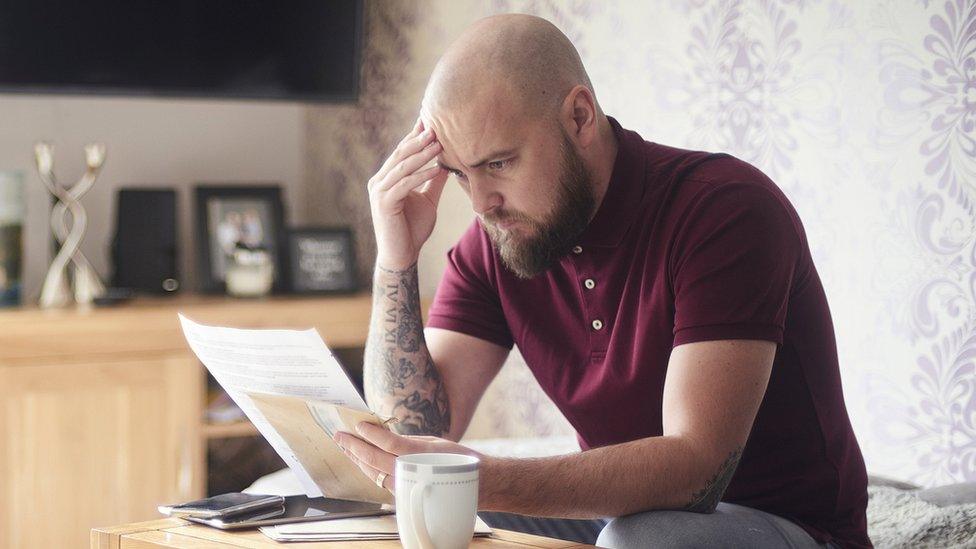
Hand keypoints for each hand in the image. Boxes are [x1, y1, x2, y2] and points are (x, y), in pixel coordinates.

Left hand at [333, 422, 481, 493]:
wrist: (477, 485)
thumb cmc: (458, 459)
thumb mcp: (434, 442)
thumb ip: (408, 440)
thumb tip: (385, 436)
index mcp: (417, 455)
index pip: (386, 442)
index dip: (370, 433)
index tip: (358, 424)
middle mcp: (408, 471)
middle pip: (372, 459)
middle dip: (353, 446)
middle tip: (339, 436)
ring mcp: (404, 485)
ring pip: (373, 473)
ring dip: (357, 460)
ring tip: (345, 448)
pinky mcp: (404, 494)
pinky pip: (381, 482)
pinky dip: (369, 471)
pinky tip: (361, 463)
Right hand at [368, 118, 449, 269]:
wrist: (402, 255)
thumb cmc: (413, 229)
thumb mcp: (428, 199)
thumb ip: (434, 181)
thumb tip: (447, 163)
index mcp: (387, 178)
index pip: (402, 152)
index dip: (415, 136)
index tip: (430, 121)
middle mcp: (379, 181)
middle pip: (400, 155)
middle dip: (418, 140)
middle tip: (435, 126)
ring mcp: (379, 192)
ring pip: (402, 167)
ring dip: (421, 155)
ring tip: (438, 144)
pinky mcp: (383, 203)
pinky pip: (404, 184)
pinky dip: (421, 176)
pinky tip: (436, 168)